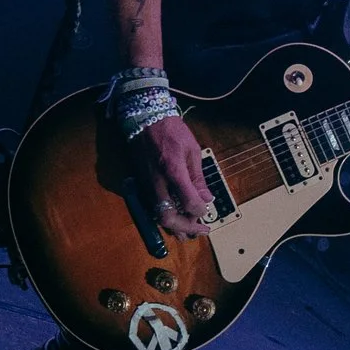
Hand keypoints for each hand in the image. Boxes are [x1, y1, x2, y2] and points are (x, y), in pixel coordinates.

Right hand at [130, 112, 211, 237]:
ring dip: (175, 226)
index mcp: (173, 171)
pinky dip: (166, 216)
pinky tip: (177, 218)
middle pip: (168, 217)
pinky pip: (154, 207)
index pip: (189, 203)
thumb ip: (198, 178)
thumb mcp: (192, 150)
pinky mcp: (142, 184)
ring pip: (159, 215)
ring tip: (190, 231)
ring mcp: (147, 185)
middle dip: (185, 228)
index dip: (200, 212)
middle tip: (200, 231)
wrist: (145, 118)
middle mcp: (158, 182)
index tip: (207, 213)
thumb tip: (206, 198)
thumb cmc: (172, 130)